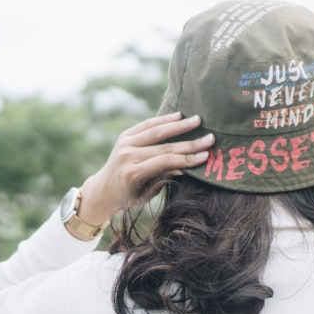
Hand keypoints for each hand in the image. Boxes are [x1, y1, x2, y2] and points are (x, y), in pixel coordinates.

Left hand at [77, 113, 213, 224]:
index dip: (188, 158)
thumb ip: (165, 178)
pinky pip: (146, 125)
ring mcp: (124, 144)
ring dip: (179, 125)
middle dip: (191, 142)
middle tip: (210, 138)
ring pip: (156, 131)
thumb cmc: (129, 197)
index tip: (207, 155)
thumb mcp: (148, 194)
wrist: (103, 190)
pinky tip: (178, 115)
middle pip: (165, 147)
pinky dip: (163, 120)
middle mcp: (128, 155)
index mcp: (133, 173)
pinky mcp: (124, 136)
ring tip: (198, 120)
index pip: (166, 162)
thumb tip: (188, 166)